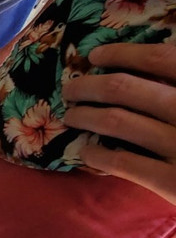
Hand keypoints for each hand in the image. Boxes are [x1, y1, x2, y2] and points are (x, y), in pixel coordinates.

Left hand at [62, 42, 175, 206]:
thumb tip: (154, 64)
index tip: (96, 55)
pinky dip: (97, 153)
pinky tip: (86, 150)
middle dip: (90, 86)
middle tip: (71, 88)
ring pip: (117, 121)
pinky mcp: (175, 183)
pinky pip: (124, 162)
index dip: (124, 54)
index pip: (163, 59)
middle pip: (126, 89)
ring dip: (86, 115)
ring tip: (71, 115)